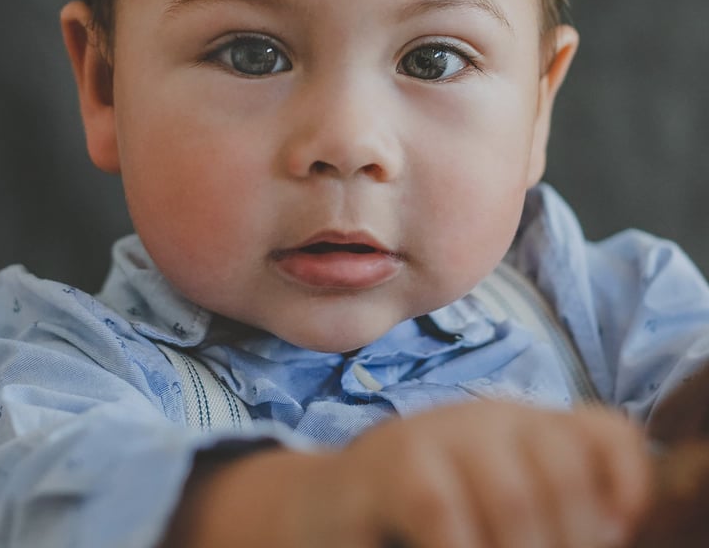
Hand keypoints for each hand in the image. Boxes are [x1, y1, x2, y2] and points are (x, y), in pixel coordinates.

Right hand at [172, 402, 652, 547]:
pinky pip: (443, 517)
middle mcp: (485, 418)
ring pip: (511, 498)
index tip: (614, 533)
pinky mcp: (392, 464)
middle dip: (566, 538)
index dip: (628, 483)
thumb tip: (611, 527)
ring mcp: (435, 433)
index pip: (605, 432)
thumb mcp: (495, 506)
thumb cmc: (421, 519)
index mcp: (521, 426)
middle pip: (563, 468)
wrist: (324, 510)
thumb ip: (548, 504)